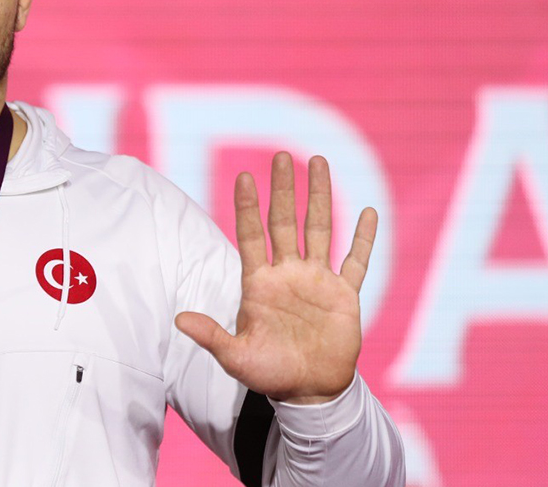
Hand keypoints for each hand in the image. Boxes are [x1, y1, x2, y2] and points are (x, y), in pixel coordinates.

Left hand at [174, 152, 376, 404]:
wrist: (308, 392)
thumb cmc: (268, 374)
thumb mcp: (236, 357)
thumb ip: (211, 336)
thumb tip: (178, 320)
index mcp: (259, 283)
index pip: (251, 236)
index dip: (247, 207)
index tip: (243, 177)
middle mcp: (287, 274)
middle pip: (285, 222)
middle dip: (284, 189)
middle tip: (282, 155)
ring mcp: (317, 281)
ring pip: (320, 229)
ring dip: (321, 197)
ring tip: (319, 163)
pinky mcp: (344, 295)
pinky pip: (356, 262)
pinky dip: (364, 239)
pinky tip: (368, 212)